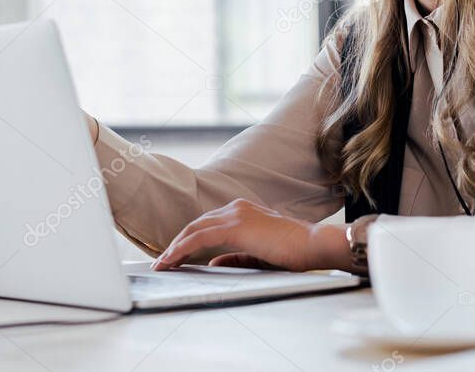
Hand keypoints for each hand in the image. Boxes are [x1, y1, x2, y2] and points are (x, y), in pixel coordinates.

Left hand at [150, 198, 349, 272]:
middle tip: (162, 263)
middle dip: (177, 243)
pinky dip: (181, 249)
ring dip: (174, 248)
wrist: (313, 245)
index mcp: (243, 212)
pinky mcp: (235, 227)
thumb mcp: (259, 255)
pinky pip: (199, 238)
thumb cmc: (294, 251)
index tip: (174, 256)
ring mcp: (235, 215)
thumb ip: (236, 257)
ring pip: (194, 230)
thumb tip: (214, 262)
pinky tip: (170, 261)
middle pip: (196, 225)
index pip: (208, 224)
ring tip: (161, 265)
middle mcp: (237, 208)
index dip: (188, 240)